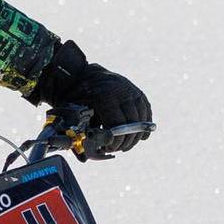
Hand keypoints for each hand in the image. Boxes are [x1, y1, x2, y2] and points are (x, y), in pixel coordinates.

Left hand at [33, 43, 152, 157]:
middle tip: (119, 149)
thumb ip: (87, 128)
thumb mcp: (78, 111)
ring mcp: (131, 90)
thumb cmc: (77, 95)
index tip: (110, 149)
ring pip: (142, 117)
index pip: (118, 125)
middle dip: (126, 140)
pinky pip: (146, 109)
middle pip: (132, 123)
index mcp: (106, 97)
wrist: (82, 74)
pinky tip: (141, 134)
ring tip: (128, 144)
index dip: (116, 141)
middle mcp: (122, 92)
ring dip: (137, 134)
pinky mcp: (136, 91)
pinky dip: (145, 123)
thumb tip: (94, 150)